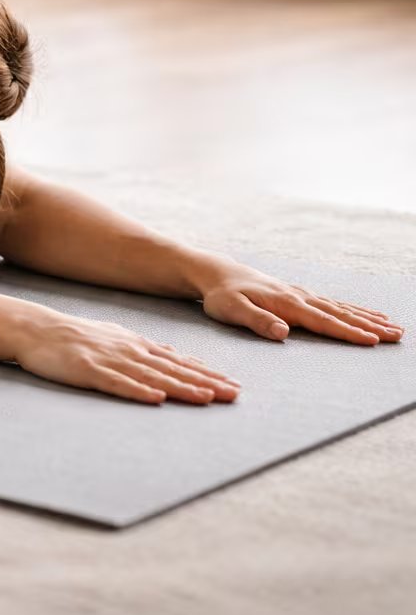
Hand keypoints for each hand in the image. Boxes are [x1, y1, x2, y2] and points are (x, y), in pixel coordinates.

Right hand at [14, 315, 240, 404]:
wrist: (36, 329)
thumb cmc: (75, 336)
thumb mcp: (115, 336)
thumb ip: (144, 349)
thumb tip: (173, 357)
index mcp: (135, 344)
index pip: (178, 361)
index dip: (207, 373)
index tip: (232, 384)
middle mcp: (129, 351)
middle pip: (173, 370)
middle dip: (205, 383)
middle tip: (233, 395)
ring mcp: (109, 360)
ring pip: (152, 377)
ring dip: (180, 388)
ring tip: (206, 398)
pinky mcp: (88, 371)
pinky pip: (116, 383)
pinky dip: (138, 391)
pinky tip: (156, 399)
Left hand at [195, 262, 403, 344]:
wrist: (216, 273)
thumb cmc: (221, 295)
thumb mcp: (232, 310)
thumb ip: (257, 321)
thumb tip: (284, 332)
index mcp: (286, 304)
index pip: (322, 322)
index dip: (347, 332)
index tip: (372, 341)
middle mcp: (299, 297)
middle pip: (340, 314)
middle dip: (370, 326)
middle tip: (398, 335)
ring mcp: (301, 295)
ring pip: (341, 308)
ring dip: (368, 318)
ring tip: (393, 327)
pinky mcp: (299, 295)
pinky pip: (333, 304)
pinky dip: (353, 309)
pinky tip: (367, 315)